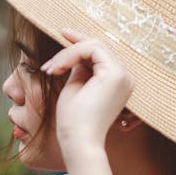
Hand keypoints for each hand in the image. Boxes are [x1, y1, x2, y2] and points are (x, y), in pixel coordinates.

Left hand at [41, 29, 133, 158]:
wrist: (78, 141)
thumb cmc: (73, 122)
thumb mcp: (75, 88)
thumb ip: (80, 70)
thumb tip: (76, 54)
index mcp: (117, 83)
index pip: (100, 55)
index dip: (81, 43)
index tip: (63, 34)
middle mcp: (125, 78)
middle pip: (98, 47)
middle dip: (71, 47)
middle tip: (52, 52)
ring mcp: (123, 76)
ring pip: (94, 46)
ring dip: (67, 54)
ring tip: (50, 70)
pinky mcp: (115, 74)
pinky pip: (92, 49)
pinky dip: (71, 55)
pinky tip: (57, 68)